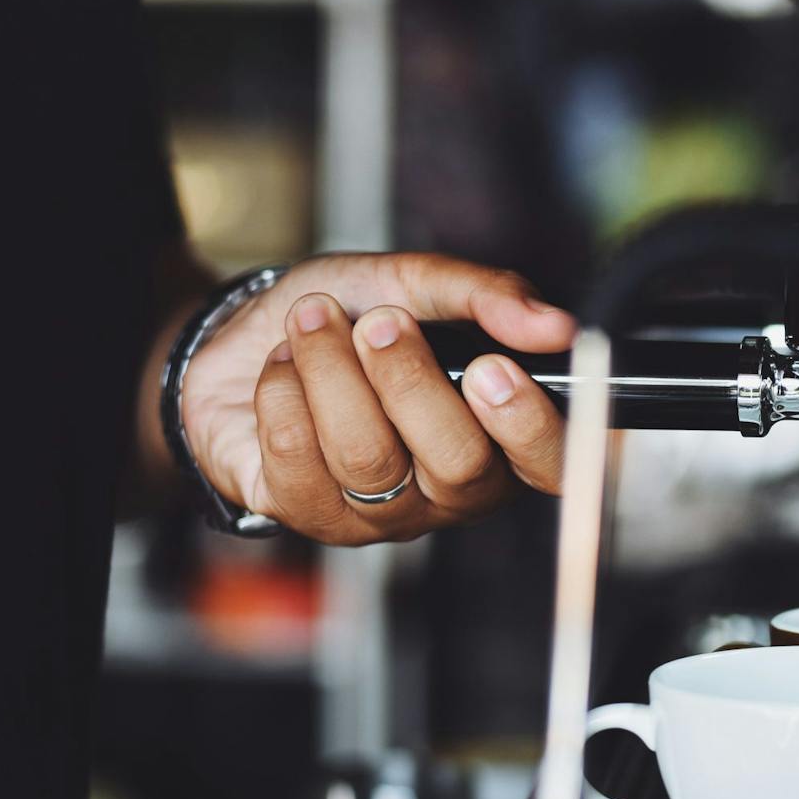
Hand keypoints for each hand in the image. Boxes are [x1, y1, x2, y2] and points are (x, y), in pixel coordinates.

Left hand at [181, 253, 574, 544]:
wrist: (244, 335)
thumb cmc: (345, 316)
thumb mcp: (415, 283)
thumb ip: (486, 296)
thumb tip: (554, 324)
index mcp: (500, 437)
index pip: (552, 467)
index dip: (528, 426)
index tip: (491, 366)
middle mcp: (450, 489)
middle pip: (459, 465)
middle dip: (410, 380)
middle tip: (379, 321)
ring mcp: (382, 513)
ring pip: (368, 457)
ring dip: (331, 369)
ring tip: (313, 321)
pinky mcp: (309, 516)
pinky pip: (298, 454)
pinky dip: (283, 388)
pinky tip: (282, 366)